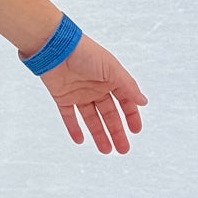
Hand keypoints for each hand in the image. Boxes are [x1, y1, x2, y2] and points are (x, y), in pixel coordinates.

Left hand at [37, 35, 146, 154]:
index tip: (135, 130)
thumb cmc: (85, 53)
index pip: (124, 100)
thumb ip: (128, 87)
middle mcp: (95, 87)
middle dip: (117, 131)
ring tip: (106, 150)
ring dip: (99, 134)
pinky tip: (80, 140)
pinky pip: (68, 115)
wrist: (54, 47)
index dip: (131, 115)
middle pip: (109, 113)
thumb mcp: (112, 69)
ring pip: (91, 118)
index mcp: (109, 78)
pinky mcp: (62, 96)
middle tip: (123, 149)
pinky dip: (73, 128)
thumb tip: (143, 101)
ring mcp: (79, 93)